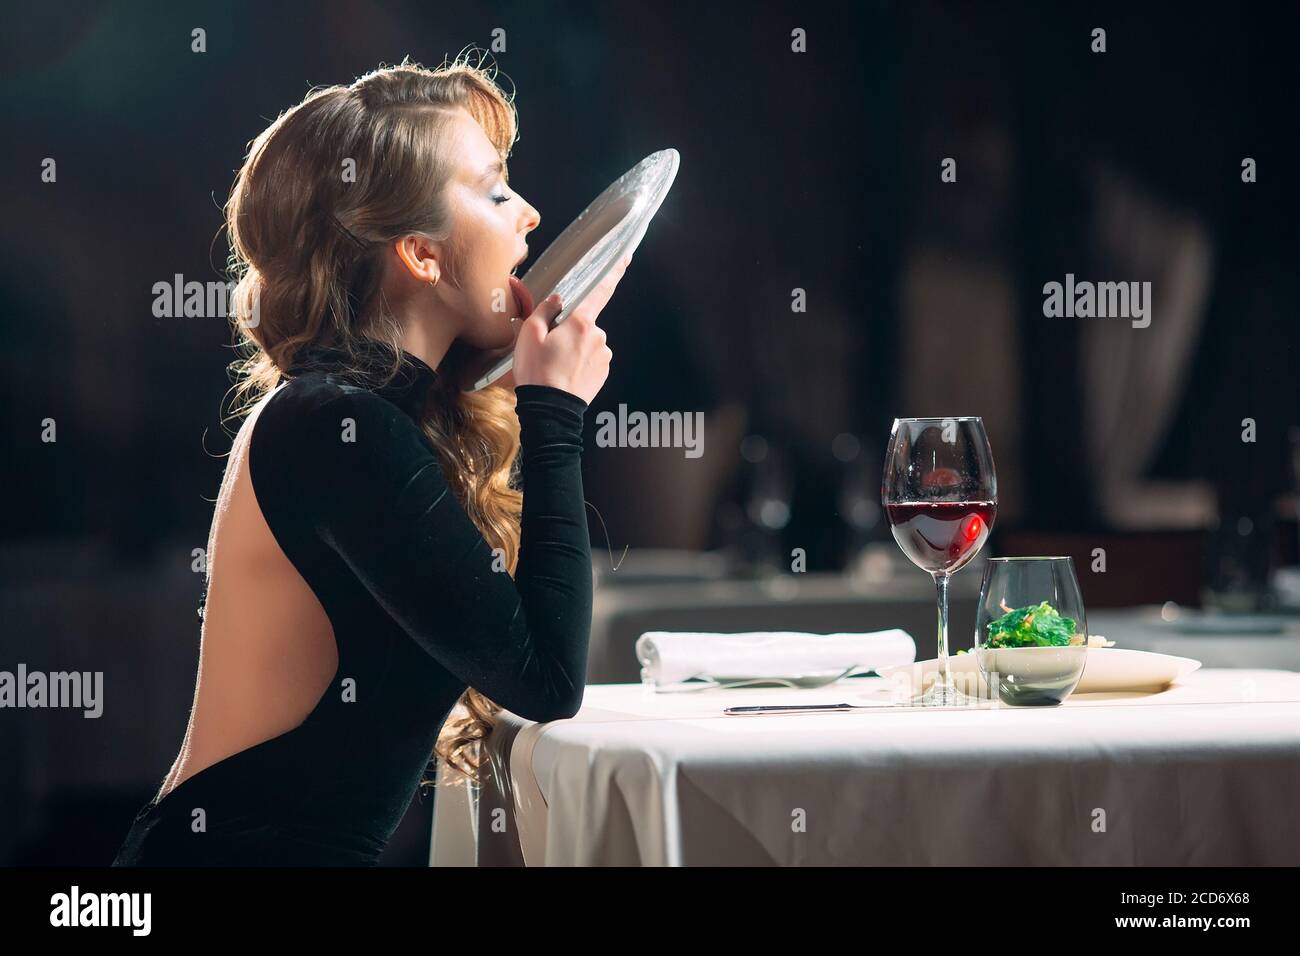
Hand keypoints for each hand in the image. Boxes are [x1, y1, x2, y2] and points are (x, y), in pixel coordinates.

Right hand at [512, 253, 628, 404]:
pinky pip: (590, 360)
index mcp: (581, 323)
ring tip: (555, 366)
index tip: (626, 257)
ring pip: (586, 343)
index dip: (614, 272)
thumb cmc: (538, 372)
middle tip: (549, 348)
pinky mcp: (603, 373)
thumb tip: (558, 301)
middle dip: (569, 330)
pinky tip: (564, 374)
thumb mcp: (530, 334)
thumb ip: (545, 310)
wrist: (550, 412)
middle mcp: (598, 337)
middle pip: (583, 323)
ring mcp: (604, 356)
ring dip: (573, 349)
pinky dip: (578, 364)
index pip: (600, 290)